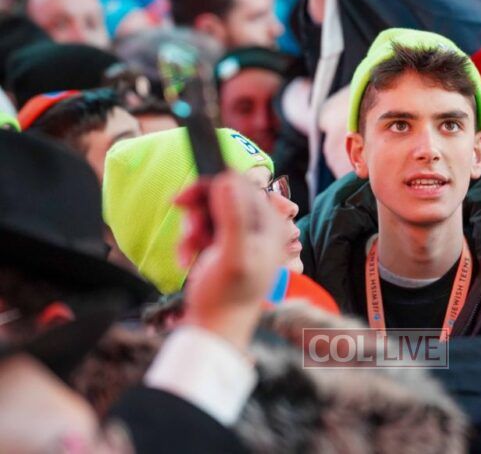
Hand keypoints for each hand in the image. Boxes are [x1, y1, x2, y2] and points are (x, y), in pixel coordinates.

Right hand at [175, 172, 281, 350]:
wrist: (215, 328)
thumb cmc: (227, 298)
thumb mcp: (232, 257)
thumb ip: (233, 219)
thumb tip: (226, 181)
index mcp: (269, 225)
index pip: (240, 186)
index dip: (210, 188)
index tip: (184, 199)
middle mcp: (259, 226)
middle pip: (223, 195)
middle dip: (199, 210)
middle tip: (182, 220)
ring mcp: (241, 235)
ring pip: (209, 211)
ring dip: (192, 228)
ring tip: (189, 250)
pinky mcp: (224, 245)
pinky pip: (202, 228)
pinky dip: (189, 241)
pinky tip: (186, 259)